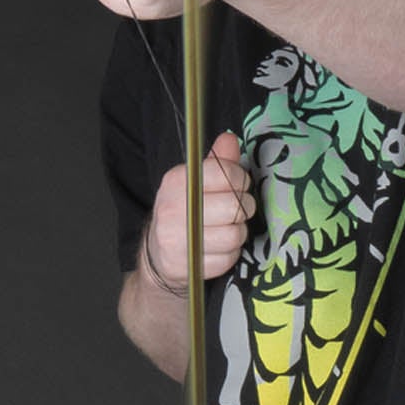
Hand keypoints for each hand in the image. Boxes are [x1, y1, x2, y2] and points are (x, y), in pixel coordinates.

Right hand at [142, 131, 253, 291]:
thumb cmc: (184, 211)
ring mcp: (178, 240)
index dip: (240, 179)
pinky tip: (220, 247)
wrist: (159, 254)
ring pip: (234, 234)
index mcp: (176, 181)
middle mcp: (172, 208)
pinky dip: (231, 253)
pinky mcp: (188, 266)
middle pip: (234, 206)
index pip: (224, 173)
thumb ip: (217, 161)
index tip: (239, 185)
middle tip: (239, 209)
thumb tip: (230, 139)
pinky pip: (228, 258)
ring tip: (229, 228)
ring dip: (239, 232)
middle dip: (244, 207)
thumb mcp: (195, 182)